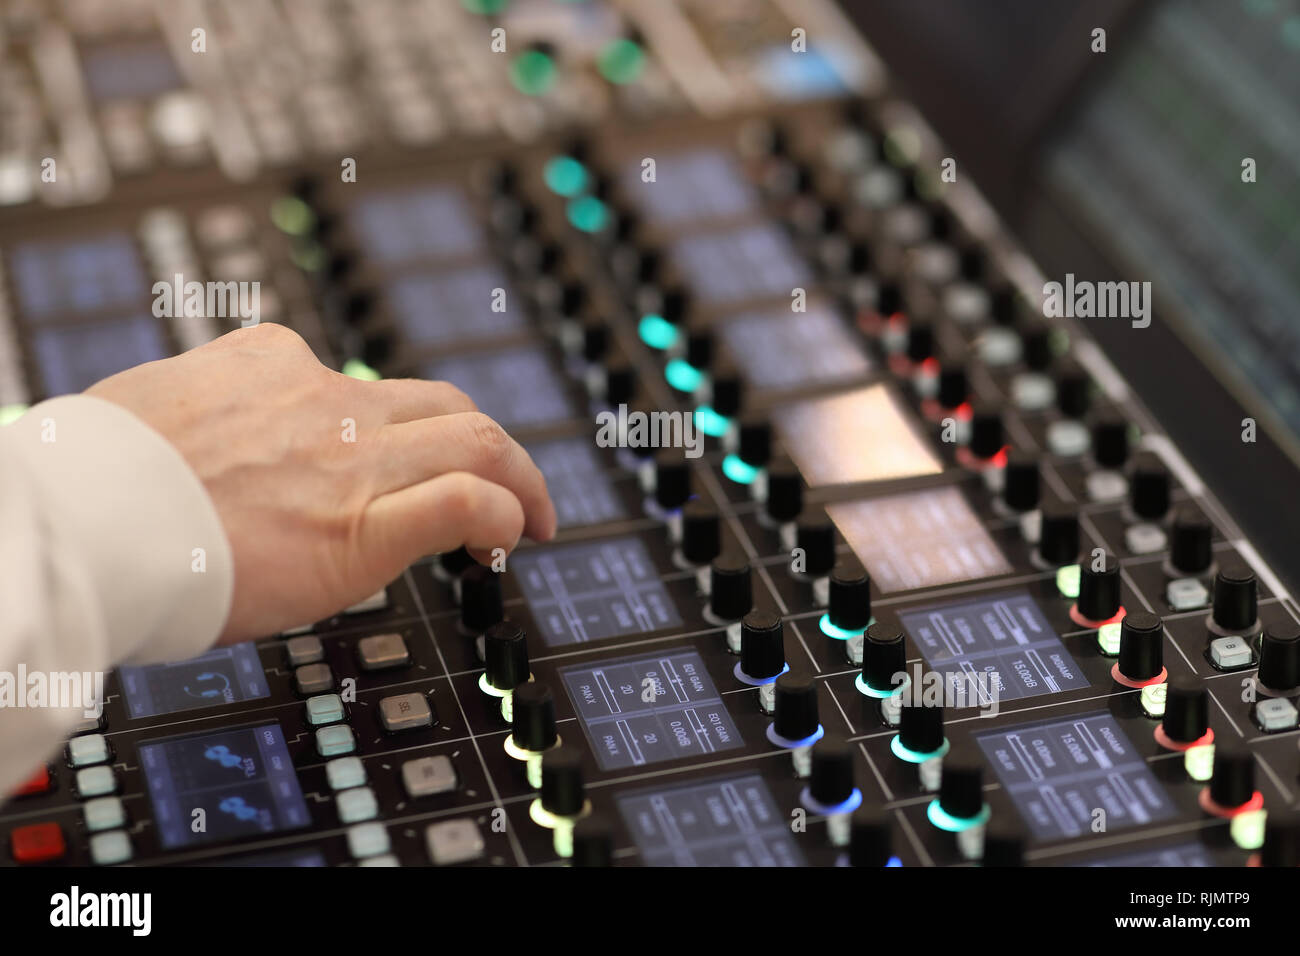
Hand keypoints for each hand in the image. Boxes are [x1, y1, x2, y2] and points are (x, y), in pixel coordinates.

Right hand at [87, 323, 556, 641]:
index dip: (397, 429)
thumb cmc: (92, 482)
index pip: (360, 387)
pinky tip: (509, 539)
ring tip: (534, 517)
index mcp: (268, 367)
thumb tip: (208, 448)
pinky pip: (467, 500)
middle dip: (487, 441)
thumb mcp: (150, 413)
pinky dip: (504, 514)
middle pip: (440, 402)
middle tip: (508, 483)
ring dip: (520, 476)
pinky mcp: (365, 522)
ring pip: (474, 437)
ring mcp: (349, 457)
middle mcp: (320, 401)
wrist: (77, 523)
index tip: (401, 464)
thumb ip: (205, 420)